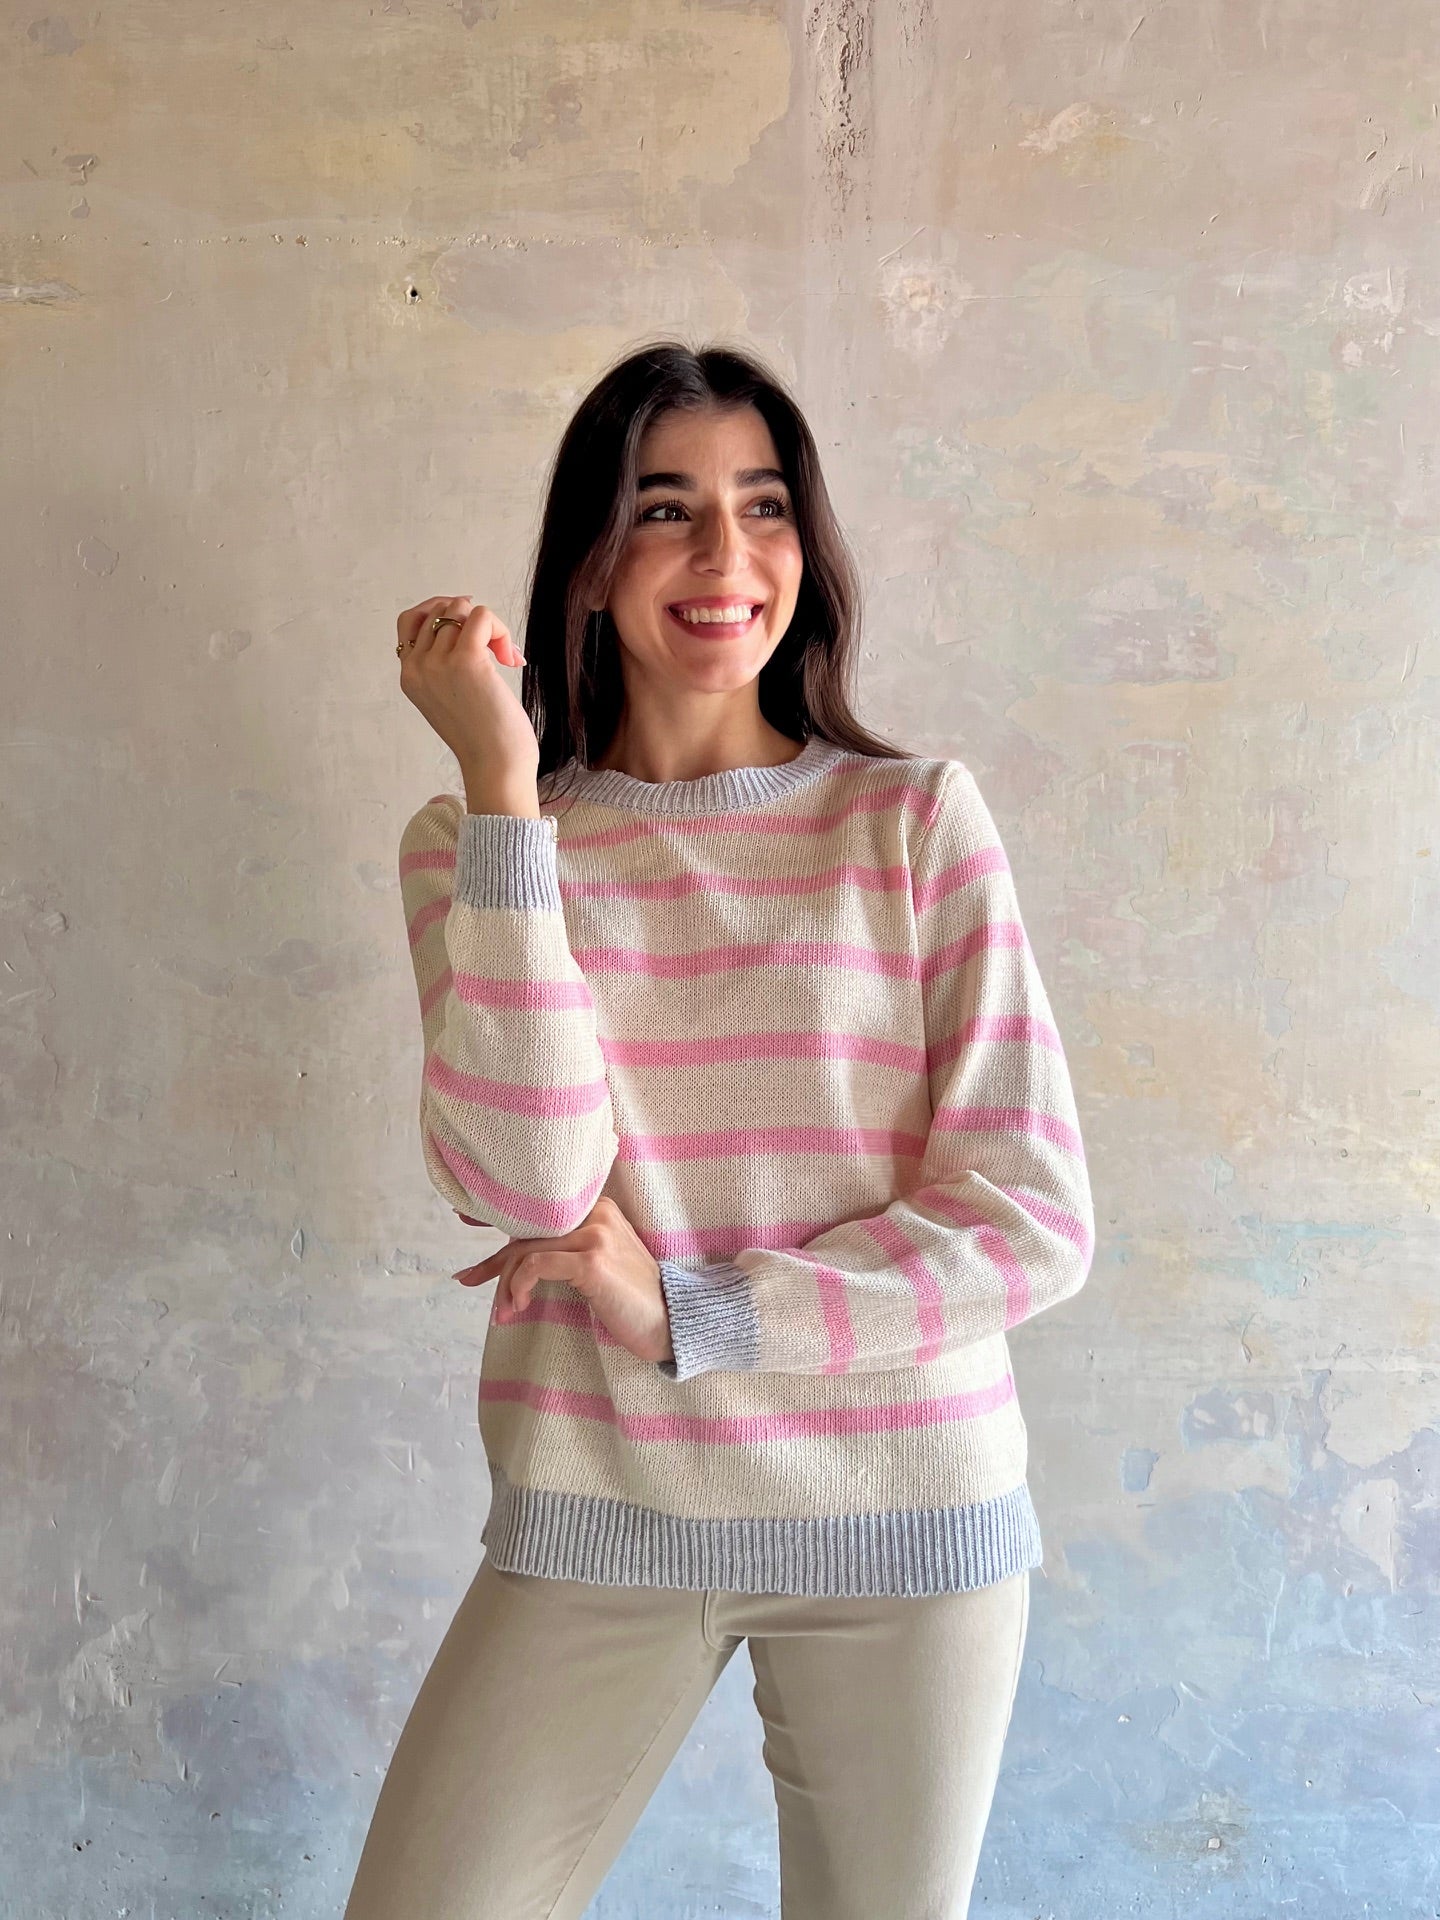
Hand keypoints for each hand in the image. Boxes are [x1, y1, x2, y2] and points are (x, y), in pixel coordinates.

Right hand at [397, 596, 538, 783]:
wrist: (496, 766)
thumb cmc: (484, 737)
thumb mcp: (450, 698)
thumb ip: (444, 664)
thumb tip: (465, 614)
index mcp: (409, 676)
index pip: (411, 619)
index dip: (441, 611)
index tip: (470, 623)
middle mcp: (417, 667)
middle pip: (441, 609)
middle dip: (472, 620)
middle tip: (496, 650)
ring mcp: (437, 663)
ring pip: (461, 608)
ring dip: (491, 627)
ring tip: (504, 657)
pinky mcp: (465, 660)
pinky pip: (482, 616)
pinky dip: (500, 629)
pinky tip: (510, 660)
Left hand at [452, 1197, 674, 1368]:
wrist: (671, 1322)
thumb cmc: (632, 1300)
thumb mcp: (598, 1267)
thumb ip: (566, 1252)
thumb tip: (516, 1258)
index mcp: (598, 1207)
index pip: (539, 1214)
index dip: (499, 1222)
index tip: (466, 1227)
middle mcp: (596, 1212)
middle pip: (527, 1232)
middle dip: (494, 1261)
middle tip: (468, 1280)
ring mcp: (595, 1235)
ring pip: (526, 1249)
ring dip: (505, 1284)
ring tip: (504, 1313)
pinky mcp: (592, 1261)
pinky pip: (536, 1264)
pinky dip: (518, 1284)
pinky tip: (518, 1305)